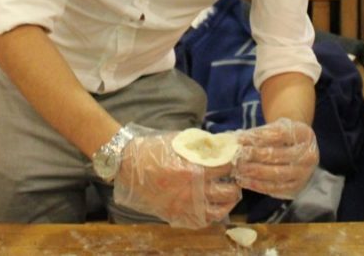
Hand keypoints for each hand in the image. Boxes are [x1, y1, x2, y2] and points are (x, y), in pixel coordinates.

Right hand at [113, 127, 239, 228]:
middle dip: (234, 183)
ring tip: (227, 195)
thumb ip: (201, 146)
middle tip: (234, 178)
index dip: (233, 162)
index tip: (235, 160)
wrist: (128, 165)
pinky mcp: (176, 215)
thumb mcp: (180, 141)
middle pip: (228, 192)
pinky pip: (201, 221)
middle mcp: (192, 191)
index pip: (226, 168)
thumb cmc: (154, 149)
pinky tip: (211, 206)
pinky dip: (210, 215)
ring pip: (218, 212)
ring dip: (227, 203)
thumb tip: (222, 147)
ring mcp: (185, 206)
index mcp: (194, 169)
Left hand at [233, 118, 318, 198]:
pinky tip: (243, 180)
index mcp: (304, 134)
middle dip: (254, 155)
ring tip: (238, 168)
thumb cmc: (283, 137)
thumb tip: (236, 139)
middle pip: (277, 155)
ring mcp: (304, 173)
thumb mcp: (276, 128)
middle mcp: (308, 155)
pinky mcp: (296, 187)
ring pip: (276, 173)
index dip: (257, 136)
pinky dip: (257, 185)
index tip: (239, 138)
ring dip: (253, 171)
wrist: (299, 151)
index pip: (278, 134)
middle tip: (237, 155)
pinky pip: (275, 188)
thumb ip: (259, 133)